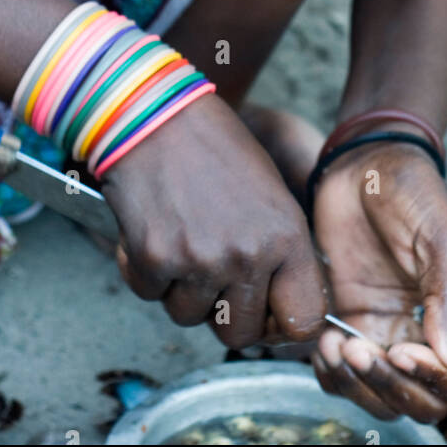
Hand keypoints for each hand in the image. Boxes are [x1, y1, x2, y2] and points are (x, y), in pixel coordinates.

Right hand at [99, 93, 327, 349]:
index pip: (302, 322)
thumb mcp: (270, 193)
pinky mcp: (154, 258)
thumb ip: (278, 252)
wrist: (154, 111)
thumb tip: (275, 311)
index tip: (263, 308)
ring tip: (180, 238)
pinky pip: (148, 294)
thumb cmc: (213, 147)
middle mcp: (248, 255)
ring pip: (189, 318)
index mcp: (286, 237)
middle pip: (240, 335)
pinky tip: (150, 229)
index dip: (280, 323)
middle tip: (210, 274)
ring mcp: (199, 260)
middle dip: (222, 312)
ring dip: (180, 289)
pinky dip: (144, 270)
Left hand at [311, 140, 446, 423]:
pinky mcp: (352, 323)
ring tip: (336, 348)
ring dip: (359, 387)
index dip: (439, 381)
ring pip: (384, 397)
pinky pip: (345, 376)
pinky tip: (323, 343)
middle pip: (425, 401)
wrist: (362, 163)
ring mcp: (388, 330)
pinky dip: (333, 374)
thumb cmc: (411, 189)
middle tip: (360, 350)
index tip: (402, 350)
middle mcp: (429, 332)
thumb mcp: (440, 231)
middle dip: (392, 388)